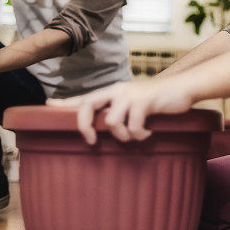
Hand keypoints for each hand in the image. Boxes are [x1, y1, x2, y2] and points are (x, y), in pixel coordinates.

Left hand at [46, 78, 194, 145]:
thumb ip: (119, 112)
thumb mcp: (134, 105)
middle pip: (88, 105)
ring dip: (123, 135)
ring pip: (111, 121)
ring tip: (135, 136)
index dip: (65, 103)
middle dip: (84, 126)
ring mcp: (130, 95)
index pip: (84, 98)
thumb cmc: (157, 100)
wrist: (181, 88)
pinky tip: (148, 133)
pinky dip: (140, 134)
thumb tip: (105, 129)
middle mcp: (117, 91)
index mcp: (112, 92)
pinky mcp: (144, 102)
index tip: (48, 105)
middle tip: (92, 141)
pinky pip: (133, 125)